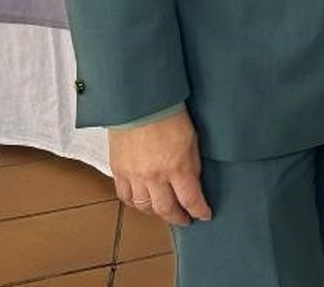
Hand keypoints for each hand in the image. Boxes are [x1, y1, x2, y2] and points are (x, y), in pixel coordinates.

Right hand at [108, 108, 211, 226]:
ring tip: (165, 211)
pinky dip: (135, 203)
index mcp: (177, 167)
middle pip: (166, 209)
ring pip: (144, 207)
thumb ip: (192, 166)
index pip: (191, 200)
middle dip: (178, 218)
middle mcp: (154, 176)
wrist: (141, 103)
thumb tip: (193, 185)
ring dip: (157, 212)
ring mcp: (134, 175)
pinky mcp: (118, 171)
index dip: (199, 211)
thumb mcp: (193, 141)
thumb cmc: (171, 115)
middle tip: (185, 219)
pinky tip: (143, 202)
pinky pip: (125, 196)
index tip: (204, 215)